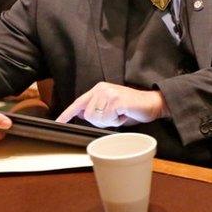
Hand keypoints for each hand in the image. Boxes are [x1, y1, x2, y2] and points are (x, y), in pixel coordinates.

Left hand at [55, 82, 169, 127]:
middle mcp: (101, 88)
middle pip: (88, 115)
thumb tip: (83, 115)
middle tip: (116, 116)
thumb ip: (97, 110)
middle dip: (101, 122)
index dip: (68, 114)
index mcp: (99, 89)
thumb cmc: (133, 108)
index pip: (79, 103)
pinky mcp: (116, 100)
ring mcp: (109, 93)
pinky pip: (107, 119)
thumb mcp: (112, 109)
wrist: (153, 104)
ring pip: (97, 118)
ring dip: (110, 122)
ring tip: (121, 114)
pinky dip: (116, 121)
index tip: (58, 122)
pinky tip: (124, 115)